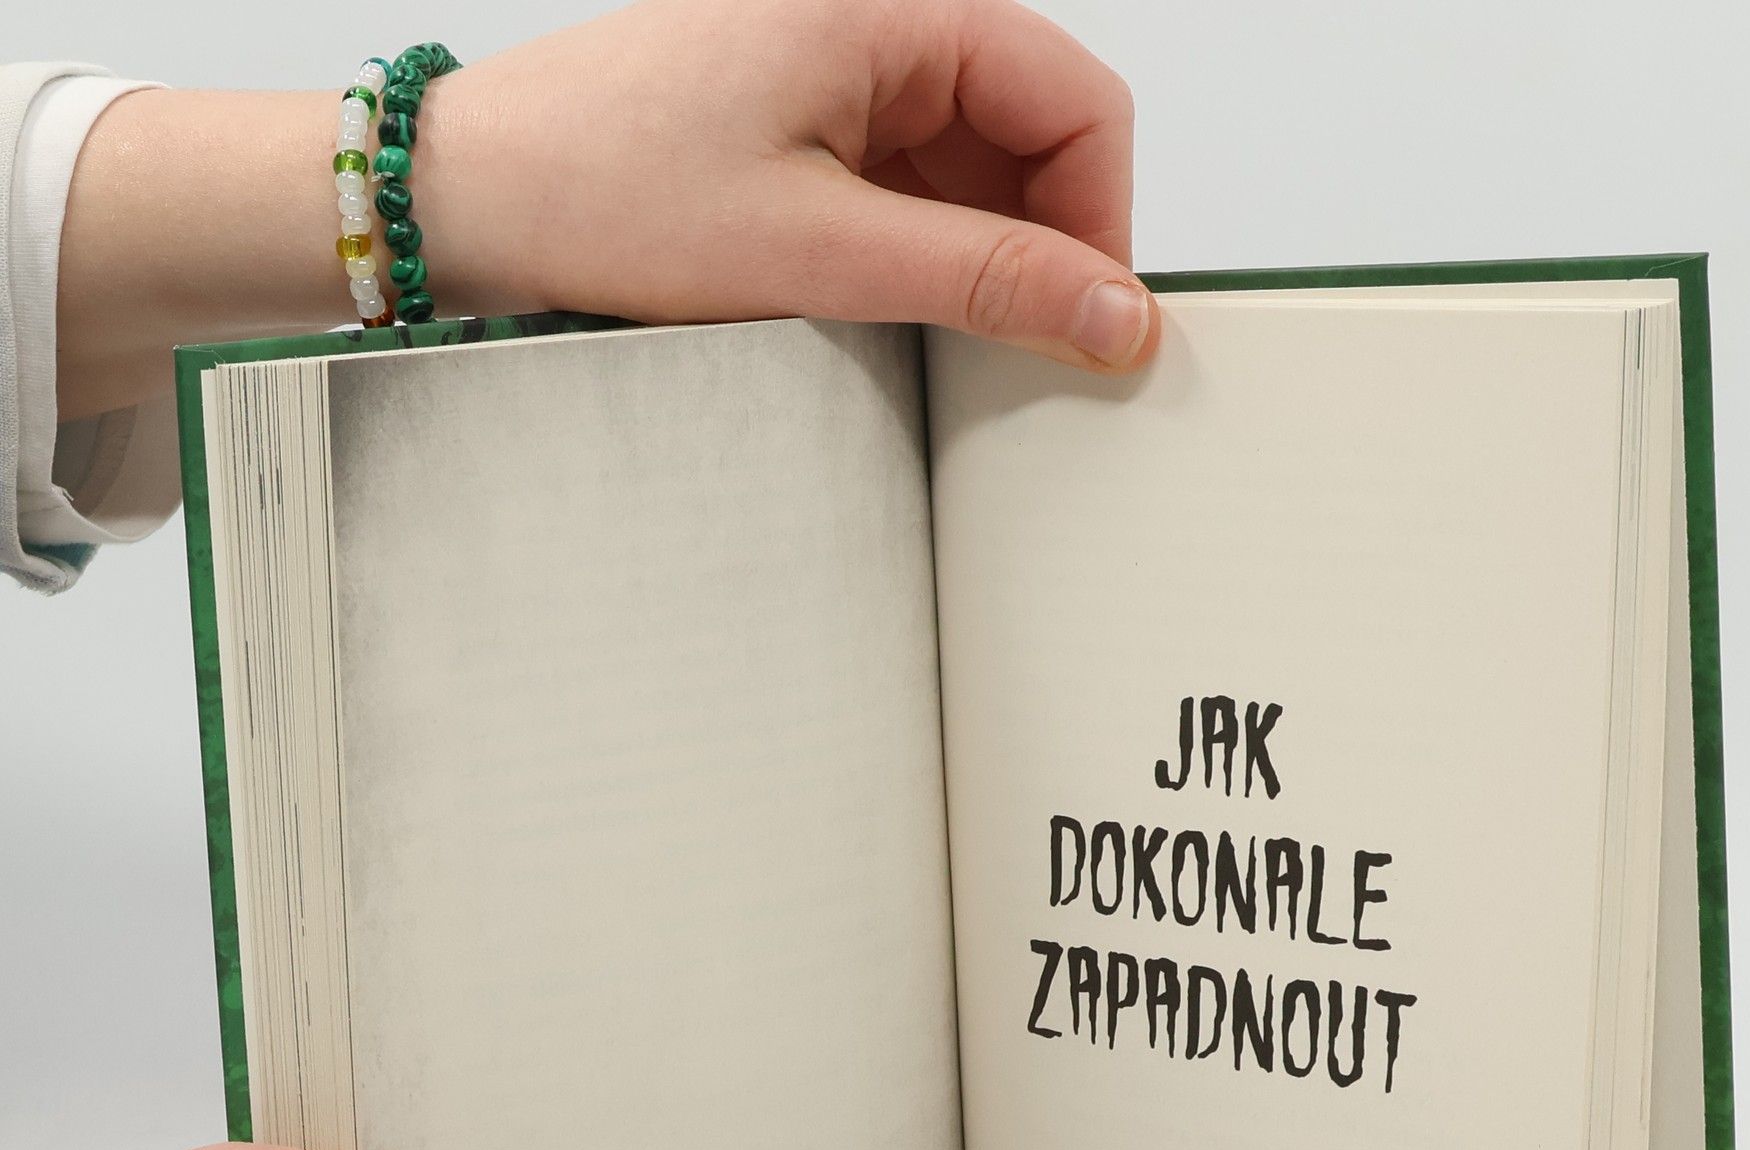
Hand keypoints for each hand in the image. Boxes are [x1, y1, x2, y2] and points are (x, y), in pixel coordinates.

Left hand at [56, 0, 1155, 418]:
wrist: (471, 199)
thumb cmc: (601, 187)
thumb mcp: (816, 249)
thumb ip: (981, 278)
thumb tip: (1112, 311)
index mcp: (890, 8)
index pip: (1076, 100)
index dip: (1104, 219)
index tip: (1094, 325)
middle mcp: (877, 28)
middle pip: (1037, 135)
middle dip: (1047, 246)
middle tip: (1023, 351)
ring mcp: (844, 80)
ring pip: (979, 173)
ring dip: (982, 261)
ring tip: (931, 336)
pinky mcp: (811, 132)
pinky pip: (915, 192)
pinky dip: (926, 259)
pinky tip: (890, 314)